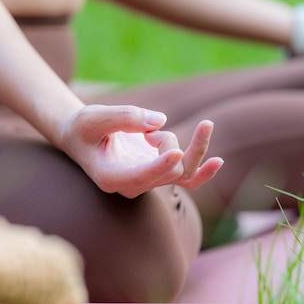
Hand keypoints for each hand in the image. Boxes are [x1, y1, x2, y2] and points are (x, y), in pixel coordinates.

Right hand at [58, 104, 223, 197]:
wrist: (85, 138)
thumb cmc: (85, 128)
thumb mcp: (93, 117)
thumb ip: (123, 117)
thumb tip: (160, 122)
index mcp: (111, 177)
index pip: (140, 178)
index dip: (159, 166)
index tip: (175, 152)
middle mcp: (133, 185)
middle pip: (171, 171)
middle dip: (168, 142)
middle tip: (149, 128)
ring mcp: (150, 181)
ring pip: (186, 172)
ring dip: (193, 146)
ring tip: (187, 126)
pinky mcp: (162, 174)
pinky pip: (190, 179)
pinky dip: (204, 171)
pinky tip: (218, 162)